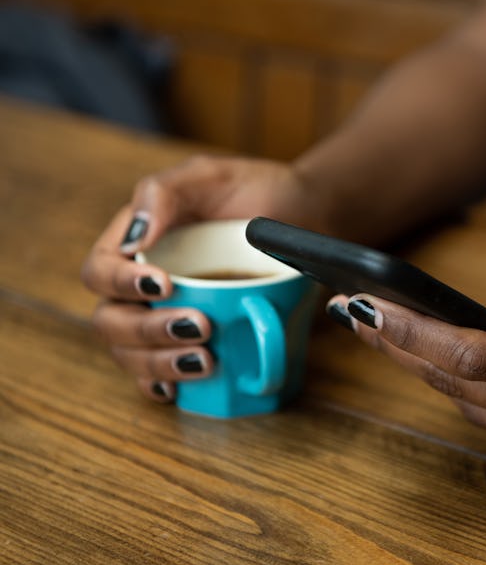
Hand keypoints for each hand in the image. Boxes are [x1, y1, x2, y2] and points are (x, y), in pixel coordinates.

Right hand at [81, 155, 324, 402]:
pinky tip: (180, 388)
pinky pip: (161, 374)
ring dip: (160, 364)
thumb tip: (133, 240)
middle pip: (111, 322)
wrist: (305, 214)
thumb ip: (164, 194)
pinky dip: (164, 384)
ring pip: (133, 355)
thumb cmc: (255, 190)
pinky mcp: (194, 340)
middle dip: (148, 331)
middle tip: (200, 325)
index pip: (100, 272)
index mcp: (136, 243)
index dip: (121, 285)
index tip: (164, 285)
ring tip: (205, 360)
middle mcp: (143, 285)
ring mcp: (166, 316)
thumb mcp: (210, 176)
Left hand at [329, 269, 485, 484]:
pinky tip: (459, 368)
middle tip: (359, 315)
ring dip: (435, 375)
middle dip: (406, 352)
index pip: (477, 358)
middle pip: (465, 388)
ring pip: (484, 411)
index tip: (370, 310)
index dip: (415, 336)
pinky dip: (483, 394)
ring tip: (392, 335)